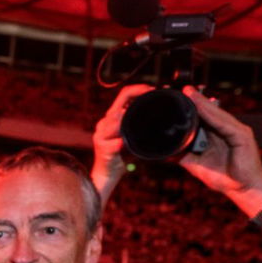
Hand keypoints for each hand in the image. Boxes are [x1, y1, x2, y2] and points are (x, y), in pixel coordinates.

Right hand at [91, 84, 152, 202]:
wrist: (108, 173)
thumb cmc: (123, 153)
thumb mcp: (133, 134)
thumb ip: (139, 122)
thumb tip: (160, 109)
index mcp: (112, 116)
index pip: (124, 94)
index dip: (138, 89)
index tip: (153, 90)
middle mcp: (104, 122)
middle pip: (119, 106)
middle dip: (136, 102)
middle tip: (152, 102)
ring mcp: (101, 134)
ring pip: (115, 121)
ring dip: (128, 121)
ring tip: (140, 123)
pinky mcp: (102, 147)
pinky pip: (115, 142)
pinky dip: (123, 143)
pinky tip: (129, 143)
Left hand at [177, 87, 261, 208]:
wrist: (243, 190)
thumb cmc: (224, 178)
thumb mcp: (197, 165)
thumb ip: (184, 155)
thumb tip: (166, 150)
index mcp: (219, 135)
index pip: (205, 116)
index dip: (193, 106)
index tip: (179, 97)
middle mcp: (229, 129)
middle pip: (211, 112)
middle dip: (197, 100)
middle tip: (182, 89)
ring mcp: (238, 131)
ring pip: (217, 114)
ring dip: (203, 103)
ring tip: (189, 93)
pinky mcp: (243, 136)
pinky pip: (225, 123)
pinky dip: (213, 115)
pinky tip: (202, 107)